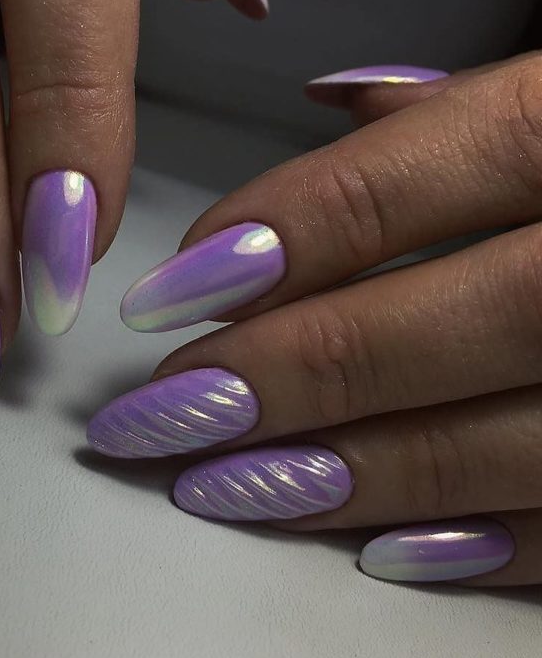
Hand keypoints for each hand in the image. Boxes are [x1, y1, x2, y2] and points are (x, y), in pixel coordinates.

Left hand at [87, 54, 541, 585]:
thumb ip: (462, 112)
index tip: (166, 300)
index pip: (398, 184)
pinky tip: (372, 547)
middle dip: (279, 380)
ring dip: (343, 475)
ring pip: (494, 442)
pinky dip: (474, 541)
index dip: (267, 245)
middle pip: (430, 325)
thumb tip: (330, 110)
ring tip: (221, 487)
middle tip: (162, 416)